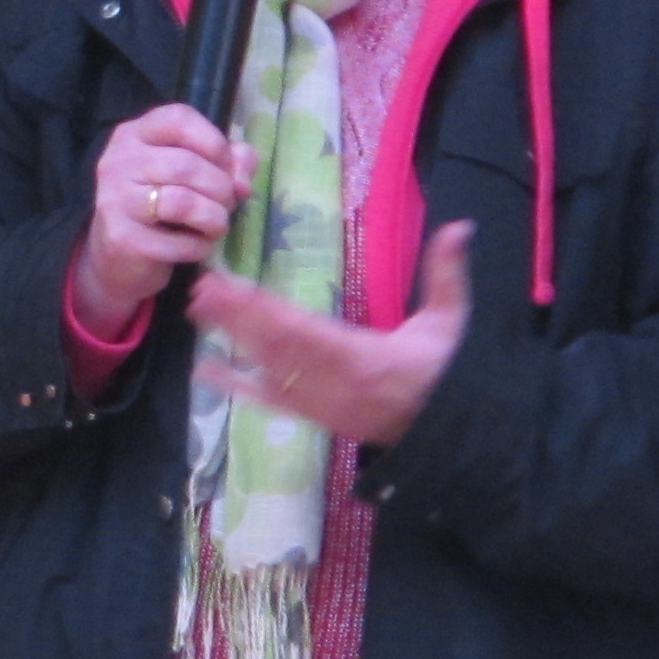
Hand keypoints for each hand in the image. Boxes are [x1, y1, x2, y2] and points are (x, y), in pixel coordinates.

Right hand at [70, 106, 256, 339]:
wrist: (118, 258)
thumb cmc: (161, 207)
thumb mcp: (193, 174)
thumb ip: (227, 162)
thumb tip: (243, 181)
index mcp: (135, 135)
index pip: (178, 118)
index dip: (214, 141)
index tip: (224, 165)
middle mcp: (118, 161)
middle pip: (187, 165)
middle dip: (221, 188)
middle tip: (226, 204)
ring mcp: (115, 200)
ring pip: (183, 202)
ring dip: (214, 218)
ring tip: (216, 225)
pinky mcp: (122, 239)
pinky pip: (179, 242)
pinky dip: (200, 247)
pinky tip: (197, 246)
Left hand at [187, 219, 474, 444]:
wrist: (443, 432)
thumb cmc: (443, 372)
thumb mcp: (449, 323)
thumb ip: (446, 275)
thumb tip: (460, 226)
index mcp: (362, 357)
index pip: (304, 330)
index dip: (266, 311)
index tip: (235, 287)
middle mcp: (331, 382)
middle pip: (275, 346)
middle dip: (236, 317)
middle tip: (201, 288)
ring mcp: (317, 402)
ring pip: (266, 368)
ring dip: (231, 339)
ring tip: (198, 310)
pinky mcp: (310, 415)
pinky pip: (269, 401)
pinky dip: (236, 387)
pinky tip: (205, 372)